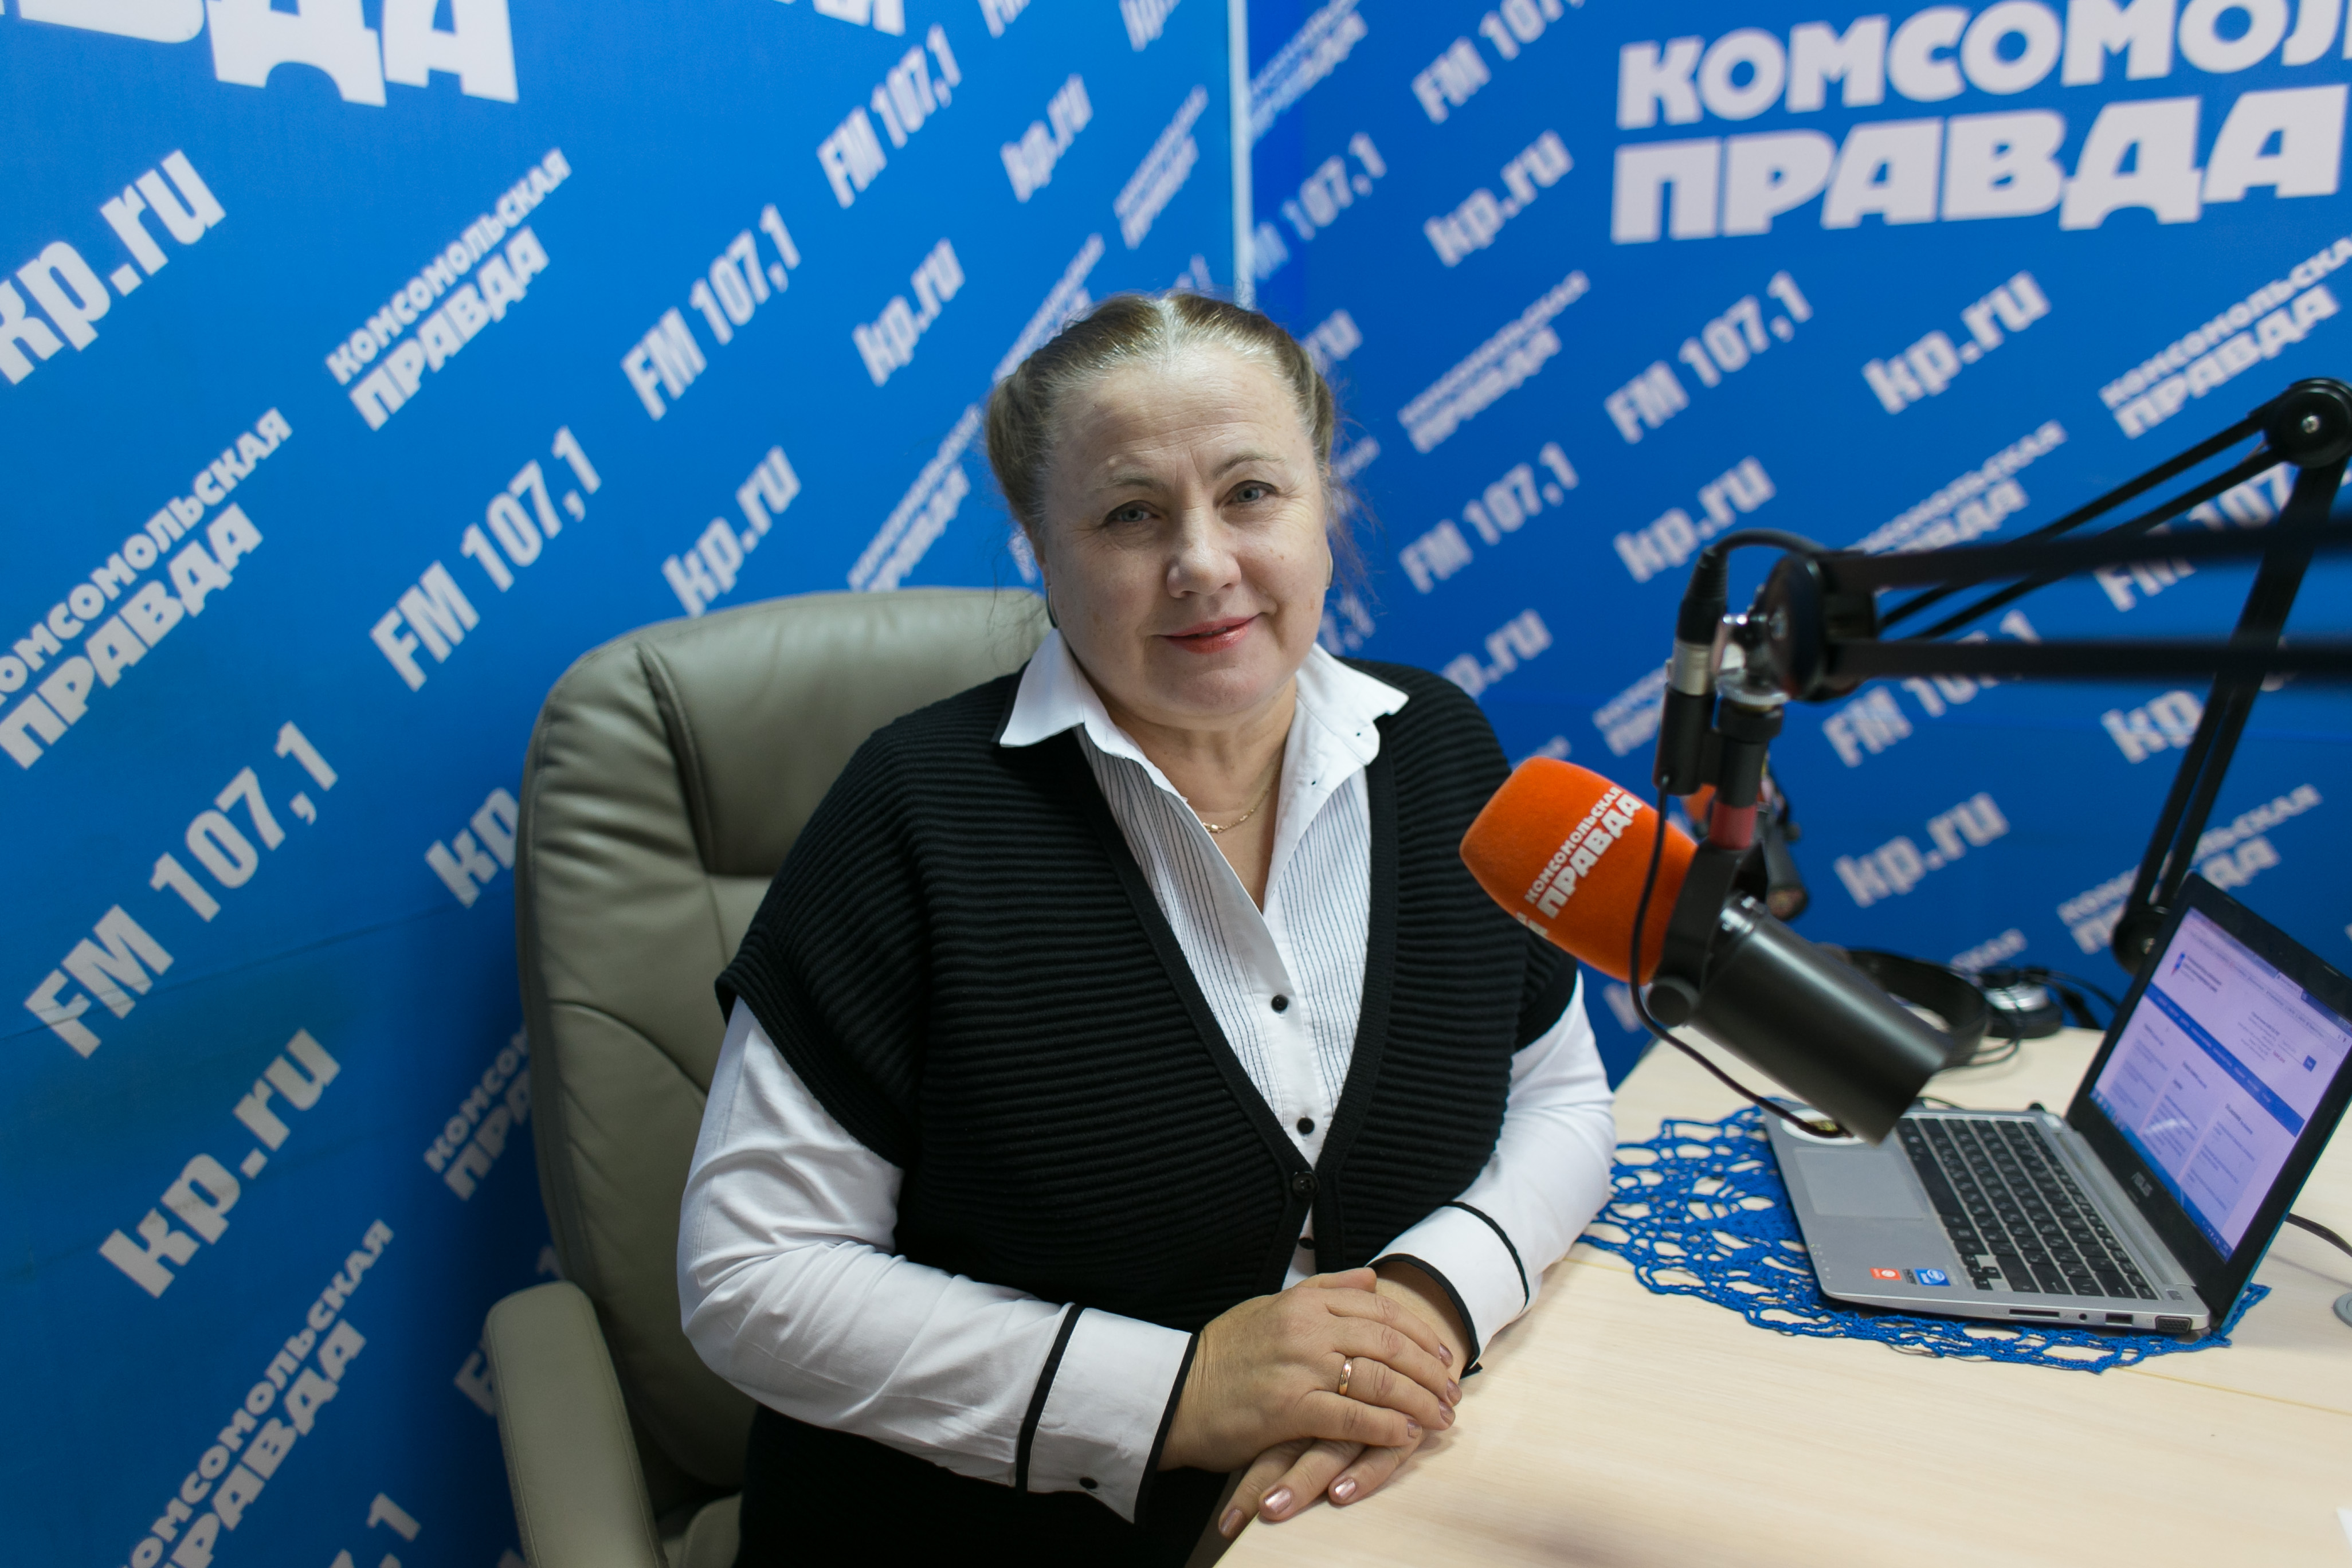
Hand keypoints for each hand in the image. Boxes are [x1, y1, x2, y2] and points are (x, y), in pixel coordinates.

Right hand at [1211, 1262, 1466, 1536]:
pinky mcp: (1290, 1408)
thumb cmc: (1224, 1353)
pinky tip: (1405, 1436)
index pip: (1379, 1310)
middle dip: (1428, 1369)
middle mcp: (1306, 1328)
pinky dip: (1385, 1427)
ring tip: (1439, 1417)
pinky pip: (1352, 1417)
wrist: (1176, 1392)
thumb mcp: (1270, 1305)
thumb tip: (1370, 1277)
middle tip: (1452, 1390)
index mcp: (1304, 1301)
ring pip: (1378, 1379)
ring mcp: (1299, 1367)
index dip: (1418, 1333)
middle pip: (1388, 1343)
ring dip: (1417, 1401)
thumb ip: (1323, 1290)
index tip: (1442, 1354)